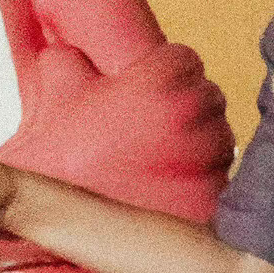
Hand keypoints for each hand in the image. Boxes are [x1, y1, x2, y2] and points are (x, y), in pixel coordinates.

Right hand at [2, 41, 231, 218]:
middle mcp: (196, 117)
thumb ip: (67, 60)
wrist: (61, 223)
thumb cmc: (58, 162)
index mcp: (163, 84)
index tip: (148, 92)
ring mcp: (210, 160)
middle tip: (149, 131)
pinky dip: (199, 184)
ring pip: (219, 139)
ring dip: (197, 145)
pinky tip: (166, 191)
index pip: (186, 61)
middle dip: (184, 109)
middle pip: (207, 98)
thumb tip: (69, 49)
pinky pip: (218, 180)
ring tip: (157, 163)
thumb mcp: (54, 98)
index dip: (164, 75)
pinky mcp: (214, 200)